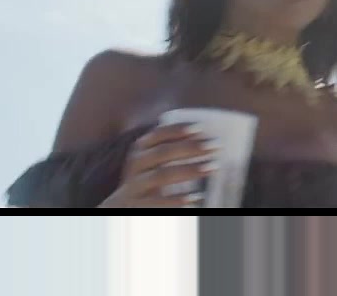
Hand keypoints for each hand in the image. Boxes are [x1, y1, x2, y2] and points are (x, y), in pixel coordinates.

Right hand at [99, 123, 218, 207]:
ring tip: (213, 166)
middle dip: (189, 148)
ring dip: (189, 170)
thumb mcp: (153, 162)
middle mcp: (135, 166)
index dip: (176, 130)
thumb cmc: (147, 180)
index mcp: (140, 151)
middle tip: (215, 146)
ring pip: (161, 175)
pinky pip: (157, 202)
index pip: (156, 135)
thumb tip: (209, 141)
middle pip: (161, 153)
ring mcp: (133, 186)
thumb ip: (173, 151)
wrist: (121, 208)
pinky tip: (197, 197)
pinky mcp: (135, 206)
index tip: (200, 128)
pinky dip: (178, 199)